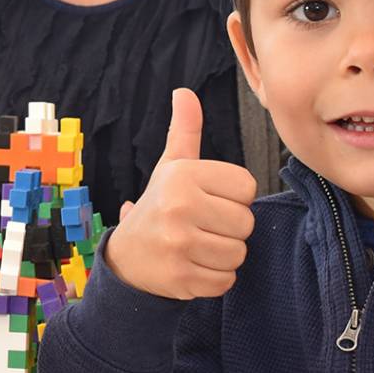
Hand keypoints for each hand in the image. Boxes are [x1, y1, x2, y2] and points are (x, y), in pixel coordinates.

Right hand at [102, 88, 256, 298]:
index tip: (209, 200)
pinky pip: (226, 280)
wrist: (126, 259)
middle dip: (229, 229)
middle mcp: (179, 207)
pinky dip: (215, 278)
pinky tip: (193, 266)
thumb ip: (184, 131)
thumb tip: (184, 92)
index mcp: (182, 175)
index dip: (233, 197)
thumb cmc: (160, 207)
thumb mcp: (171, 167)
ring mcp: (178, 244)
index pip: (247, 187)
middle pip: (246, 223)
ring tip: (198, 246)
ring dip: (224, 255)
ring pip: (239, 253)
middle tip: (202, 227)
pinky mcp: (181, 278)